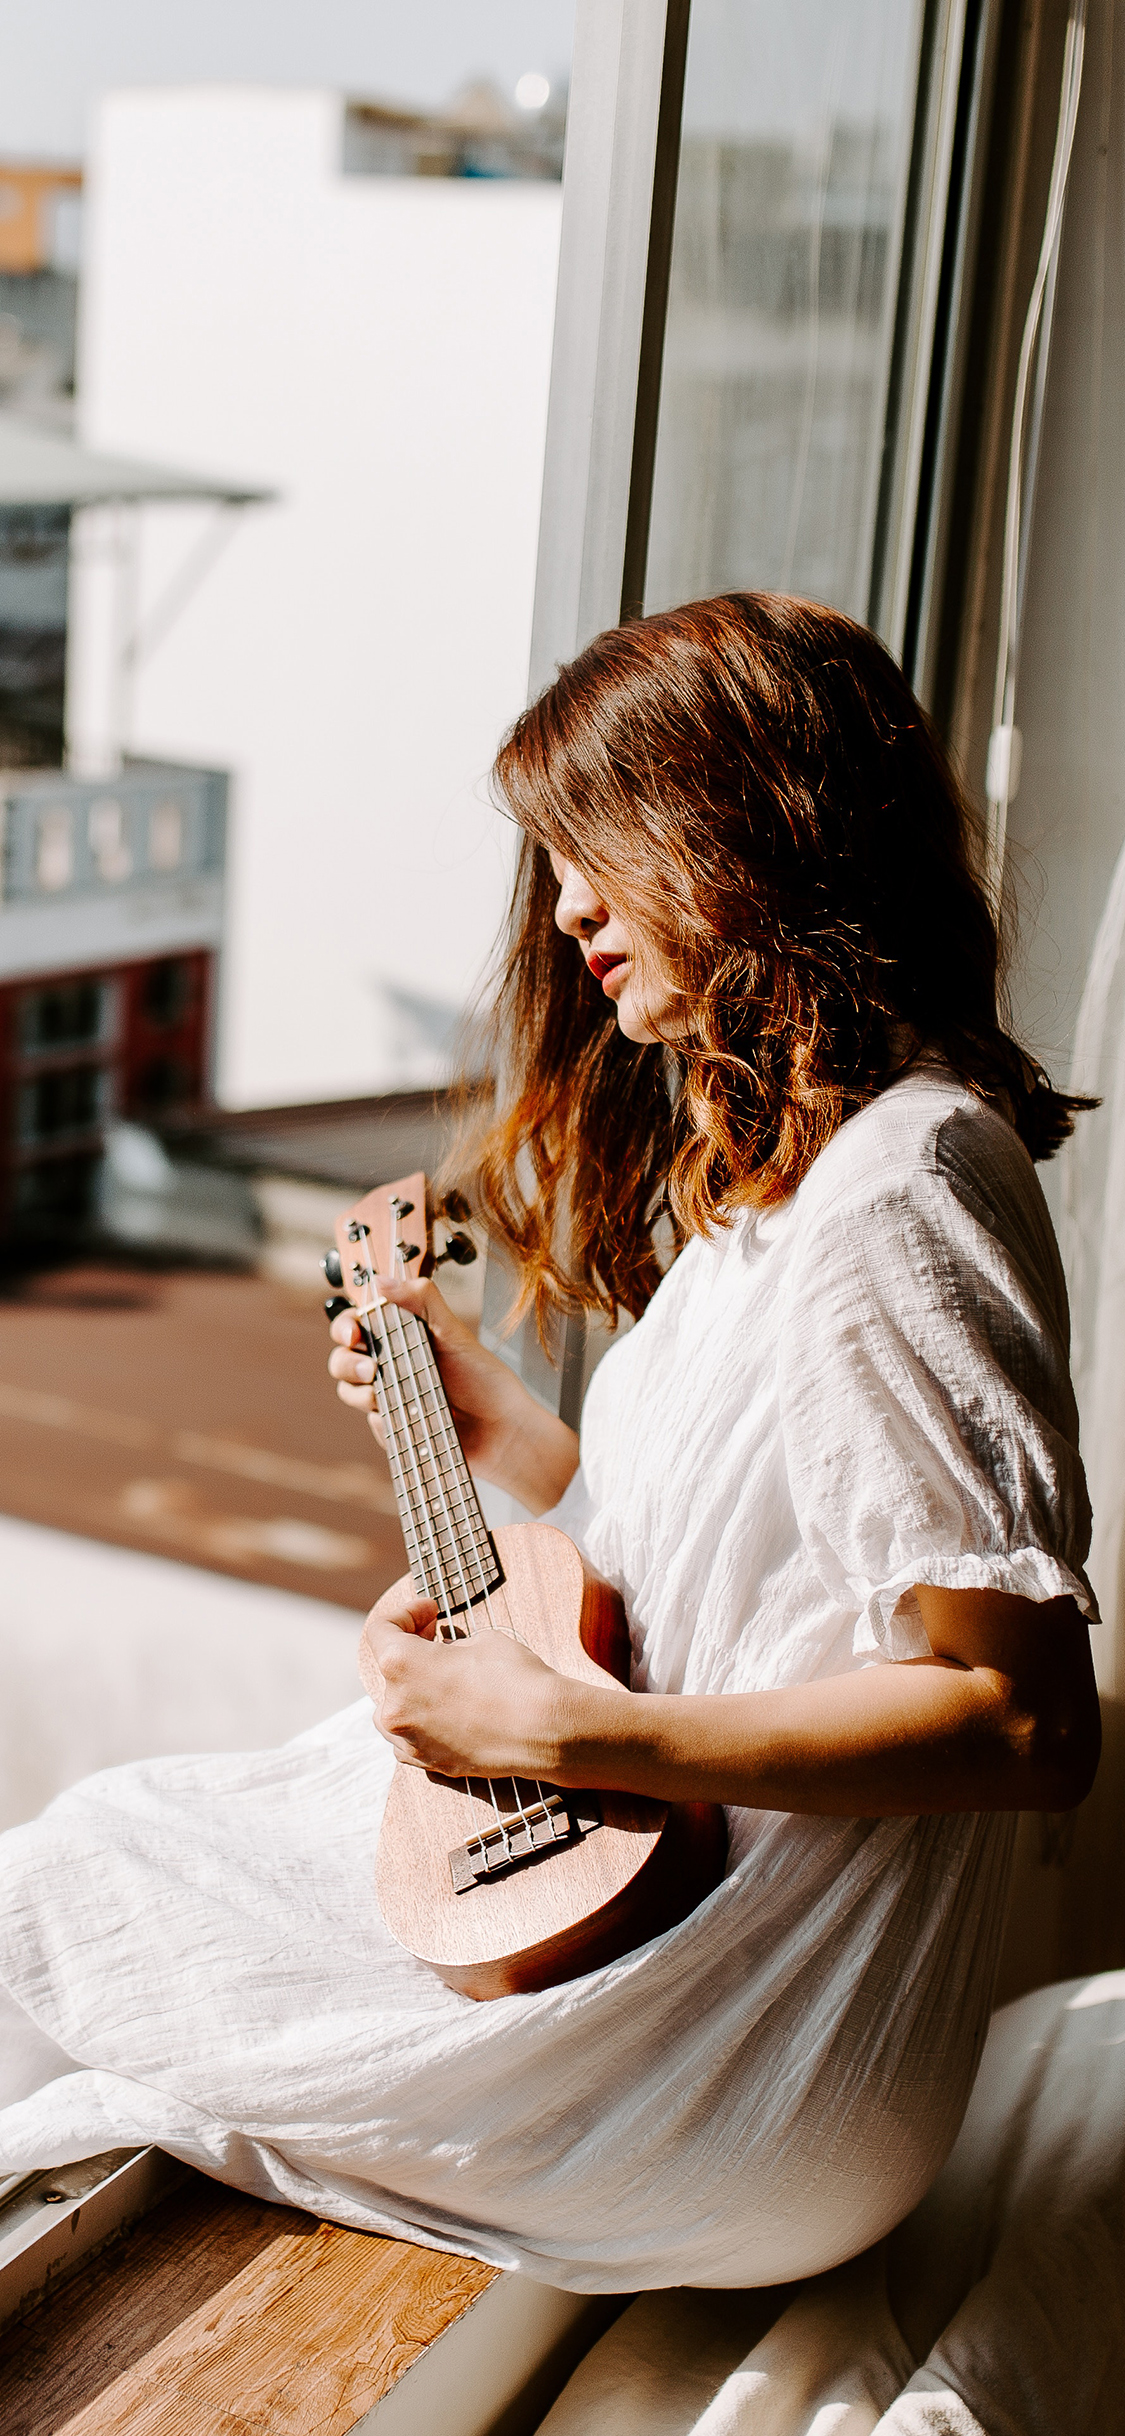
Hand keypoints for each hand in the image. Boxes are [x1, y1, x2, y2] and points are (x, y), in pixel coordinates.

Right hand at [328, 1275, 578, 1513]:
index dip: (346, 1326)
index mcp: (402, 1337)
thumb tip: (383, 1281)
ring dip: (360, 1393)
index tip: (354, 1334)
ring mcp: (390, 1398)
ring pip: (349, 1392)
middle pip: (342, 1358)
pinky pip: (373, 1425)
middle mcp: (391, 1366)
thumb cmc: (485, 1381)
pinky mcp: (394, 1429)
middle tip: (371, 1370)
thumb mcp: (455, 1333)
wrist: (502, 1432)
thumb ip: (423, 1300)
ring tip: (387, 1398)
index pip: (357, 1324)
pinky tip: (411, 1420)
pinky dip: (384, 1422)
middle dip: (346, 1362)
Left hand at [362, 1598, 583, 1778]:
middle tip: (439, 1639)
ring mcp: (409, 1738)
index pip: (380, 1629)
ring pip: (391, 1708)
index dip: (405, 1612)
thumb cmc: (515, 1678)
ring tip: (439, 1679)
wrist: (543, 1731)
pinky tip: (443, 1711)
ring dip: (409, 1689)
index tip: (431, 1611)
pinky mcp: (427, 1762)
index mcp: (401, 1665)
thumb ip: (449, 1647)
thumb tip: (443, 1656)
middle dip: (412, 1650)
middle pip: (387, 1669)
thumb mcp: (481, 1640)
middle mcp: (395, 1704)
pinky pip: (407, 1738)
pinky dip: (419, 1722)